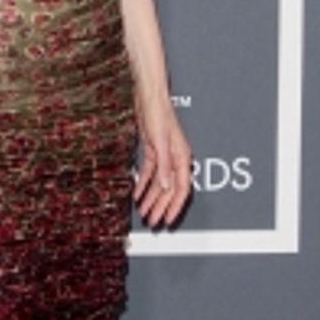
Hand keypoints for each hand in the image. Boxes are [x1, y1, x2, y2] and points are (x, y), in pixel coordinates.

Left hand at [133, 97, 192, 227]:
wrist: (148, 98)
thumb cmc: (159, 114)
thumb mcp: (161, 143)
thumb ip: (164, 166)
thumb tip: (167, 187)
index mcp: (182, 157)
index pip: (182, 189)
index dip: (175, 206)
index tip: (167, 219)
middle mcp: (174, 159)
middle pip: (169, 189)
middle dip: (160, 206)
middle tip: (152, 221)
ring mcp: (164, 156)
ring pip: (158, 183)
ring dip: (151, 198)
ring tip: (143, 212)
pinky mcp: (153, 151)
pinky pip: (149, 173)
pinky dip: (143, 185)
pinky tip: (137, 194)